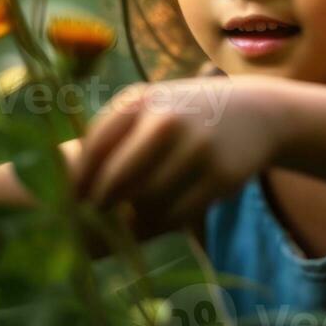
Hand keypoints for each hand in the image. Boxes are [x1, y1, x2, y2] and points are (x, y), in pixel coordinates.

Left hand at [74, 76, 284, 228]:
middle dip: (101, 208)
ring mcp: (196, 149)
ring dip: (133, 221)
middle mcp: (166, 121)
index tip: (68, 204)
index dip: (77, 183)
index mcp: (139, 101)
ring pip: (147, 204)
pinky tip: (157, 220)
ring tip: (128, 222)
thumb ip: (114, 137)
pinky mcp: (220, 177)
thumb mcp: (150, 108)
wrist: (256, 113)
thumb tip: (68, 187)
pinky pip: (178, 214)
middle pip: (117, 182)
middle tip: (93, 223)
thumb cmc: (187, 115)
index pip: (94, 148)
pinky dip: (161, 225)